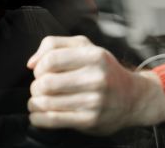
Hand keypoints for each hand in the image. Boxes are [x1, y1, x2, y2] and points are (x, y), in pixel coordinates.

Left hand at [27, 36, 164, 133]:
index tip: (42, 71)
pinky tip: (41, 114)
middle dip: (36, 87)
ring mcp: (94, 100)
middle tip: (41, 88)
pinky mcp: (89, 120)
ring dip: (35, 103)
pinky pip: (51, 120)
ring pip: (46, 103)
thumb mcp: (86, 48)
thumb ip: (56, 45)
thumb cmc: (104, 71)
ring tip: (40, 100)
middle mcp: (96, 78)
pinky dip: (38, 118)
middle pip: (46, 83)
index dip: (39, 67)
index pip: (51, 60)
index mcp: (95, 56)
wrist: (133, 97)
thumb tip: (31, 63)